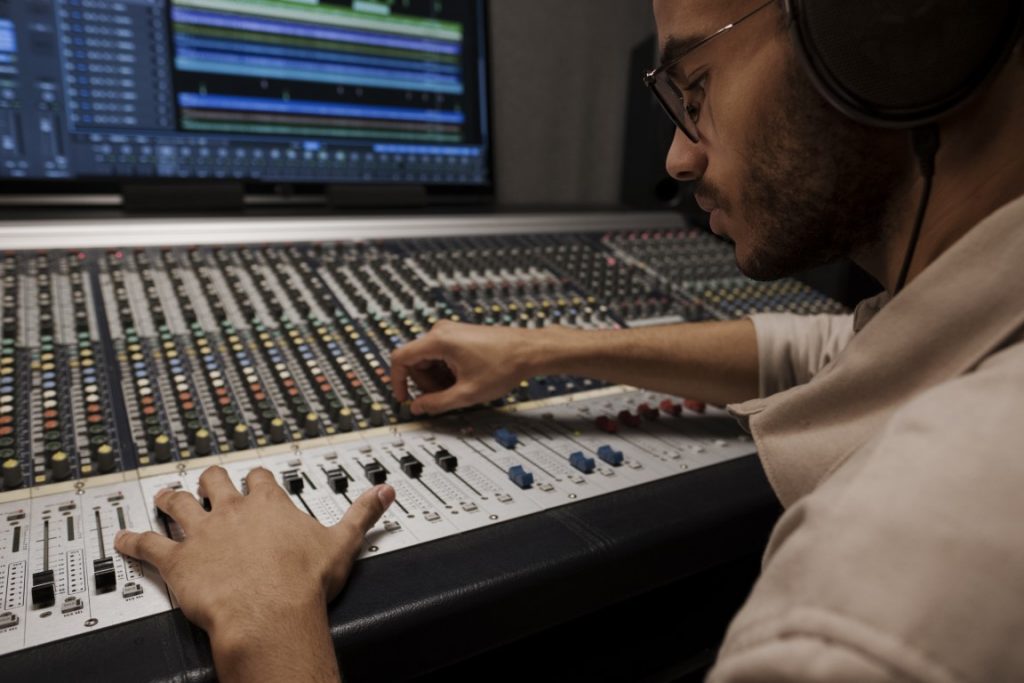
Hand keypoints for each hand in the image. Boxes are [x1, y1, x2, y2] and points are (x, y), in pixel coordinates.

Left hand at [115, 466, 394, 681]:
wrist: (268, 611)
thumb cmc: (302, 581)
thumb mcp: (343, 542)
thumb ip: (363, 512)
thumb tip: (385, 492)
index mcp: (269, 504)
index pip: (260, 479)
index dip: (257, 480)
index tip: (256, 481)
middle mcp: (231, 512)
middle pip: (214, 482)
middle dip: (210, 480)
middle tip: (207, 481)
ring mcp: (201, 534)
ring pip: (178, 506)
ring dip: (169, 501)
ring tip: (163, 497)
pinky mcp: (177, 562)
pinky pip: (148, 545)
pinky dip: (132, 542)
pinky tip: (122, 540)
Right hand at [390, 320, 540, 414]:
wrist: (530, 350)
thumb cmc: (504, 365)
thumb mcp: (467, 393)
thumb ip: (437, 403)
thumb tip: (416, 408)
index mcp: (438, 340)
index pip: (400, 359)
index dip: (397, 382)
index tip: (404, 398)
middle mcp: (441, 331)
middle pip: (416, 362)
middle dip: (426, 384)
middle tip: (446, 398)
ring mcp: (451, 332)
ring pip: (429, 360)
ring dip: (438, 379)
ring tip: (461, 388)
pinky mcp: (459, 336)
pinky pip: (441, 355)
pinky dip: (447, 371)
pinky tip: (465, 380)